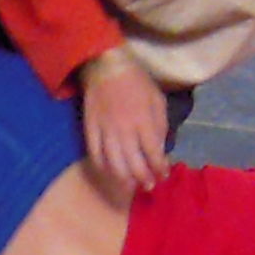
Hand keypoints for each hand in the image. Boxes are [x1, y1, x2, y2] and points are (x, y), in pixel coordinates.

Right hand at [76, 50, 170, 191]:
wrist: (106, 67)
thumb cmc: (137, 83)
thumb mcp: (157, 100)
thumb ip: (160, 126)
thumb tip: (159, 150)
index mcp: (144, 121)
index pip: (154, 154)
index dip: (160, 168)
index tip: (164, 175)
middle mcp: (125, 130)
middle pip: (134, 164)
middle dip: (144, 179)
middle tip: (149, 186)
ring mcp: (105, 131)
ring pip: (114, 164)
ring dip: (124, 179)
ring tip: (131, 186)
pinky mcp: (90, 130)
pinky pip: (95, 155)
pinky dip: (103, 168)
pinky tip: (111, 173)